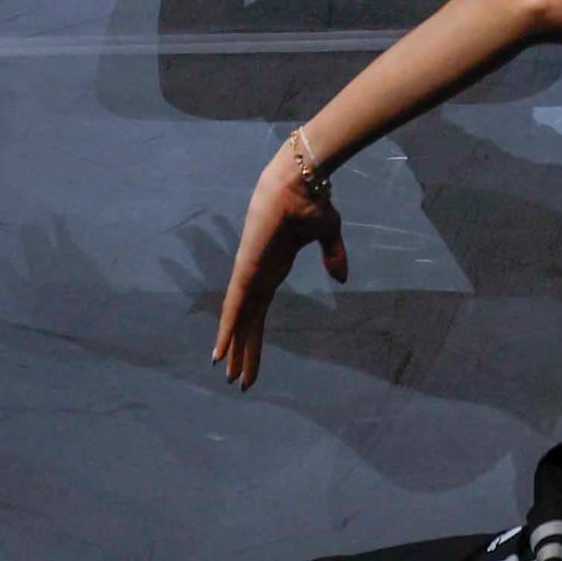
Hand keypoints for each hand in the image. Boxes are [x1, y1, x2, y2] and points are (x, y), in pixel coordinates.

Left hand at [213, 144, 347, 389]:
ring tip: (229, 375)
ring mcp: (249, 273)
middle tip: (236, 380)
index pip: (260, 312)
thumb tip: (341, 277)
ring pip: (239, 320)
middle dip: (243, 351)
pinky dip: (227, 329)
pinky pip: (235, 306)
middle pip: (248, 322)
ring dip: (234, 348)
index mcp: (272, 270)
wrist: (300, 181)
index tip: (250, 358)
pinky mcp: (247, 269)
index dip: (254, 337)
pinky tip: (220, 352)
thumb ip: (333, 256)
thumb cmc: (312, 202)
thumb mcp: (329, 234)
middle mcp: (257, 276)